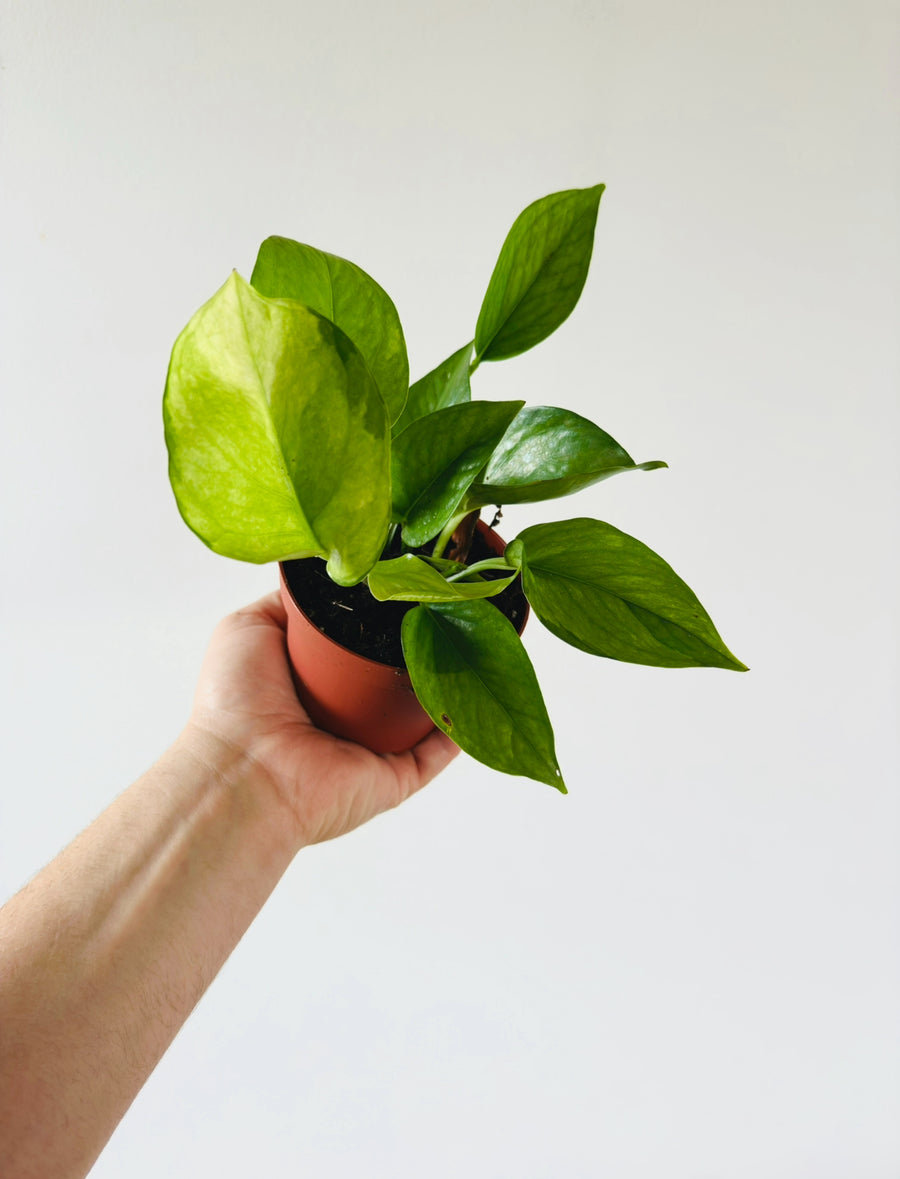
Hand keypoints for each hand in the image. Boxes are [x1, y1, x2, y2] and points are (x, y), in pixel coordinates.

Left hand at [184, 591, 458, 847]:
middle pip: (398, 673)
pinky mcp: (396, 778)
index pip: (360, 646)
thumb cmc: (233, 702)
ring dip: (452, 679)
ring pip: (426, 709)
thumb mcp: (248, 628)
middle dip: (424, 641)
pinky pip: (440, 750)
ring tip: (478, 635)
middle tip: (449, 603)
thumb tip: (322, 581)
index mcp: (313, 685)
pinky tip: (483, 687)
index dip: (383, 615)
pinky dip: (464, 724)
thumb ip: (286, 603)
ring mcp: (374, 749)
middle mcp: (345, 717)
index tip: (410, 581)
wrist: (243, 771)